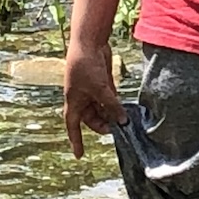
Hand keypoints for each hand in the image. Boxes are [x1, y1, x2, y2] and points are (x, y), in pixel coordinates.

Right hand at [63, 40, 126, 157]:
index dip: (76, 141)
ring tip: (124, 121)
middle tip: (118, 129)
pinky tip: (125, 111)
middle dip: (103, 125)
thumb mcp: (100, 89)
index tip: (79, 155)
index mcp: (73, 103)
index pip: (73, 127)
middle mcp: (81, 99)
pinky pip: (109, 100)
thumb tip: (123, 122)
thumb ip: (112, 106)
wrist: (88, 43)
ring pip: (102, 110)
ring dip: (111, 115)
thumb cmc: (86, 66)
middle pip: (92, 119)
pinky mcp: (102, 84)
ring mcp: (92, 91)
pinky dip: (116, 105)